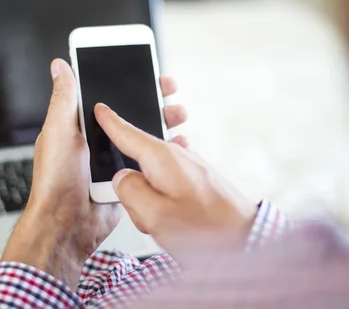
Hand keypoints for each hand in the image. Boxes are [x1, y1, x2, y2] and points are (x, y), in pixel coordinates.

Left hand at [2, 59, 187, 287]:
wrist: (67, 225)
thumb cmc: (56, 180)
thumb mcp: (58, 132)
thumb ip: (64, 99)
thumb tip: (60, 66)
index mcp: (79, 125)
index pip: (106, 95)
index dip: (126, 81)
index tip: (146, 70)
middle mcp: (97, 140)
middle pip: (130, 113)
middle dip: (152, 100)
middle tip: (169, 92)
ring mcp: (113, 159)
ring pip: (141, 136)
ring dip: (161, 123)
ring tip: (178, 114)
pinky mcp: (126, 178)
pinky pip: (147, 162)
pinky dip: (163, 153)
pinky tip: (176, 146)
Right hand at [94, 103, 256, 258]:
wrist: (248, 239)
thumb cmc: (209, 229)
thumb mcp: (156, 216)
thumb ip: (129, 193)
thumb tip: (121, 179)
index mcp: (162, 158)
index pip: (128, 132)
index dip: (110, 121)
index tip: (100, 109)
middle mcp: (177, 156)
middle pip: (137, 159)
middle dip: (135, 191)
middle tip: (146, 216)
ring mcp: (188, 166)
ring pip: (152, 177)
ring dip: (151, 204)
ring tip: (165, 228)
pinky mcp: (196, 178)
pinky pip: (166, 185)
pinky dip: (163, 204)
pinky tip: (173, 223)